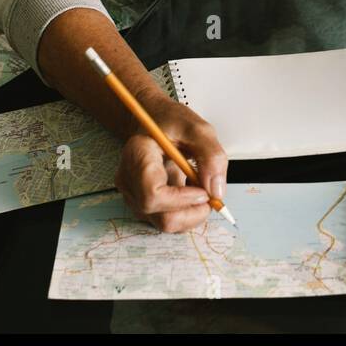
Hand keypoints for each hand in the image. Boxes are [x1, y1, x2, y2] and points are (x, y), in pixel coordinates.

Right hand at [113, 93, 227, 233]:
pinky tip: (190, 191)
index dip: (182, 199)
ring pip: (163, 223)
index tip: (204, 192)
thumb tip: (216, 191)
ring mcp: (133, 194)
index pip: (153, 194)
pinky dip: (185, 212)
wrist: (154, 122)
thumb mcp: (199, 129)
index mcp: (138, 155)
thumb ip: (211, 157)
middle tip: (211, 196)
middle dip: (192, 213)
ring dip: (190, 213)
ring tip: (200, 187)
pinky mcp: (141, 203)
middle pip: (159, 216)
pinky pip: (165, 219)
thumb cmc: (172, 123)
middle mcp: (129, 179)